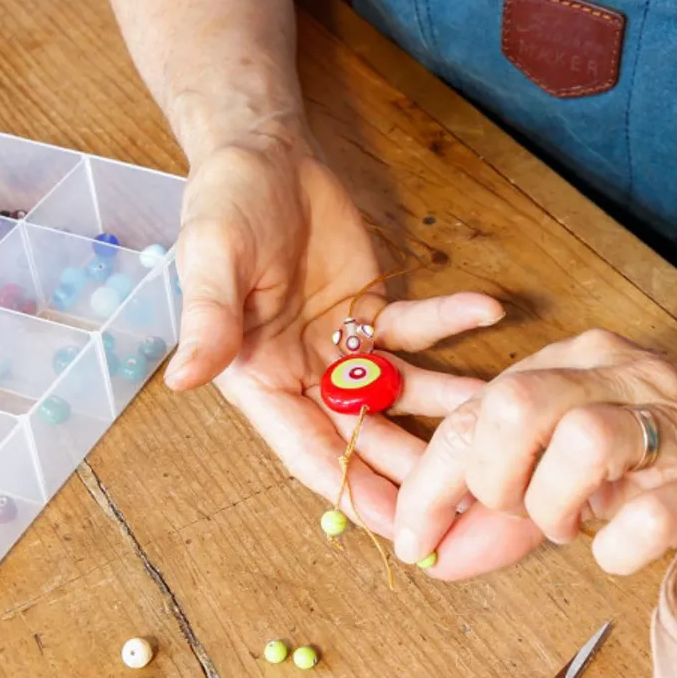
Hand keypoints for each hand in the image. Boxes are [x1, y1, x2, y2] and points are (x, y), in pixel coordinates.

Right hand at [165, 124, 507, 533]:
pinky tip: (489, 311)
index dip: (354, 492)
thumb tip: (182, 379)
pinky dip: (451, 322)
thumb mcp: (211, 259)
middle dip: (413, 470)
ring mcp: (339, 347)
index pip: (310, 451)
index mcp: (258, 379)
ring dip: (445, 408)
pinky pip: (416, 329)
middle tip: (468, 501)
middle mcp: (301, 375)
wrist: (260, 147)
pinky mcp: (370, 311)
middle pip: (364, 437)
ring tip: (495, 420)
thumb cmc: (223, 202)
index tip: (399, 530)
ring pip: (399, 393)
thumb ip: (207, 320)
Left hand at [394, 330, 676, 578]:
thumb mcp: (585, 456)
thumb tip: (431, 552)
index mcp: (583, 360)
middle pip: (517, 403)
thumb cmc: (676, 456)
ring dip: (554, 508)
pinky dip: (616, 547)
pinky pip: (649, 516)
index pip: (479, 406)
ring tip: (575, 528)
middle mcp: (628, 378)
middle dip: (490, 478)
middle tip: (514, 515)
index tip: (415, 536)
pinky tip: (621, 549)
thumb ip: (508, 497)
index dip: (432, 479)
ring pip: (581, 442)